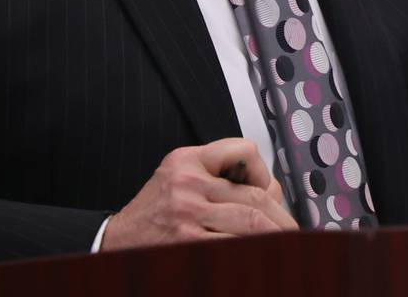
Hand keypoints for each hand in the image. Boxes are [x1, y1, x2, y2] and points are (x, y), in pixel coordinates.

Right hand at [99, 138, 295, 249]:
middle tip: (293, 231)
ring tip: (285, 244)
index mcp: (185, 160)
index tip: (270, 190)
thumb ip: (218, 179)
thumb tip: (272, 192)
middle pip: (254, 194)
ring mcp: (187, 212)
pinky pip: (235, 244)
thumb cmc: (150, 216)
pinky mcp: (188, 241)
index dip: (265, 171)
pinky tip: (261, 256)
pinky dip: (253, 249)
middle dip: (280, 216)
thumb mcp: (178, 181)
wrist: (114, 244)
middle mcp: (187, 182)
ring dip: (275, 235)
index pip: (242, 151)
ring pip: (251, 220)